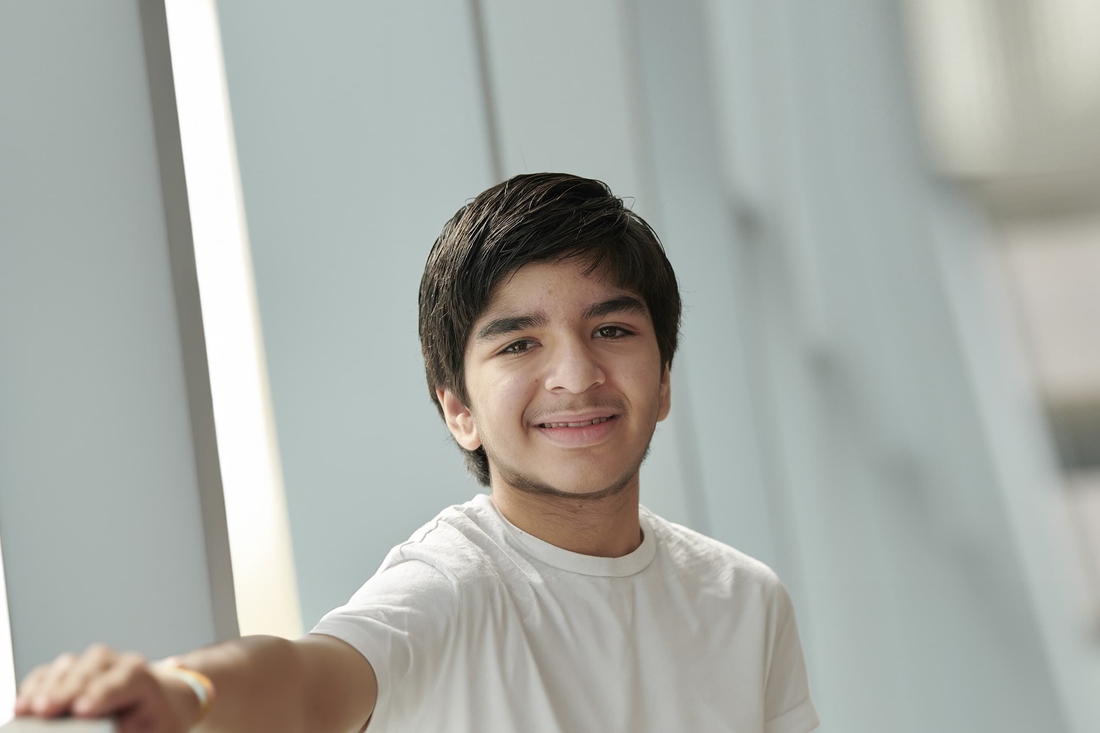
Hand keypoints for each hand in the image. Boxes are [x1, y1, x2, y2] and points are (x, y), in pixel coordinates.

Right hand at [14, 645, 201, 732]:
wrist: (161, 700)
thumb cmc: (154, 719)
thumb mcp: (151, 730)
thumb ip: (128, 728)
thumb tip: (107, 730)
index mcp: (144, 679)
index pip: (126, 680)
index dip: (102, 693)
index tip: (82, 709)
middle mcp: (119, 663)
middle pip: (92, 670)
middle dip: (68, 690)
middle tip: (45, 709)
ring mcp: (94, 663)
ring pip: (70, 665)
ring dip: (49, 687)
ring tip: (32, 708)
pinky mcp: (73, 669)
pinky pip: (51, 671)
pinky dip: (37, 685)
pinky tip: (25, 703)